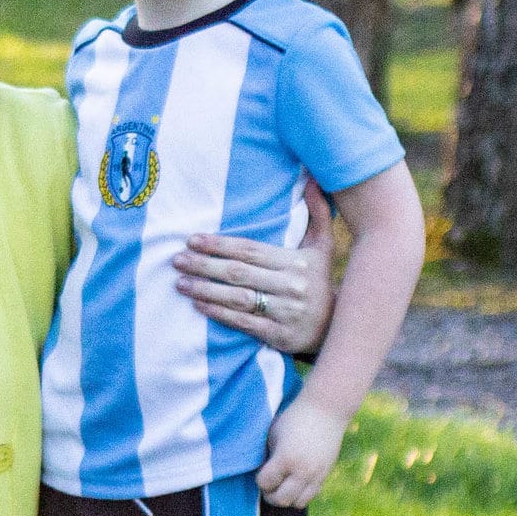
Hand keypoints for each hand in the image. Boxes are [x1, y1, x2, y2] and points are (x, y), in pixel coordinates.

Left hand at [173, 178, 335, 354]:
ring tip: (180, 283)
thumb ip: (317, 214)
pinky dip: (218, 313)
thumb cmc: (320, 282)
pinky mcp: (279, 335)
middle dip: (204, 265)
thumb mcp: (323, 247)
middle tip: (177, 260)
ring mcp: (285, 312)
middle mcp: (291, 285)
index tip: (192, 240)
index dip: (219, 245)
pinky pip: (243, 322)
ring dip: (205, 289)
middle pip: (238, 272)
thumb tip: (311, 180)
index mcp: (296, 262)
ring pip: (237, 297)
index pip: (250, 250)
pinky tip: (198, 305)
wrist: (339, 326)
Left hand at [257, 399, 346, 507]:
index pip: (266, 483)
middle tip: (268, 484)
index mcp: (286, 458)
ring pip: (298, 503)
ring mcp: (316, 475)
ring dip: (287, 497)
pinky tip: (295, 482)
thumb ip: (268, 456)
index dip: (260, 479)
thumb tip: (262, 473)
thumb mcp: (274, 434)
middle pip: (282, 500)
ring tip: (282, 485)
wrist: (326, 410)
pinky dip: (300, 493)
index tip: (261, 471)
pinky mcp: (326, 474)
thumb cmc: (294, 418)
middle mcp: (302, 471)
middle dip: (270, 495)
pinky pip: (311, 495)